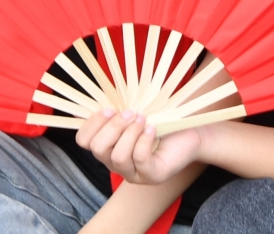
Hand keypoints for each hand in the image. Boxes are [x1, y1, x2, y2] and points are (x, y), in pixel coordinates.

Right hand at [76, 109, 204, 184]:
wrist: (190, 135)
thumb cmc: (159, 123)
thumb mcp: (132, 115)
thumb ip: (114, 112)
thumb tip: (100, 99)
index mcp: (107, 148)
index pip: (83, 141)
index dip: (92, 123)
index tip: (110, 108)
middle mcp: (116, 165)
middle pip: (98, 149)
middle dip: (113, 127)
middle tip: (130, 113)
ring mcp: (134, 174)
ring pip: (118, 157)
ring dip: (129, 133)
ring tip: (142, 119)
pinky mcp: (152, 176)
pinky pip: (140, 160)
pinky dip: (144, 140)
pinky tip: (152, 129)